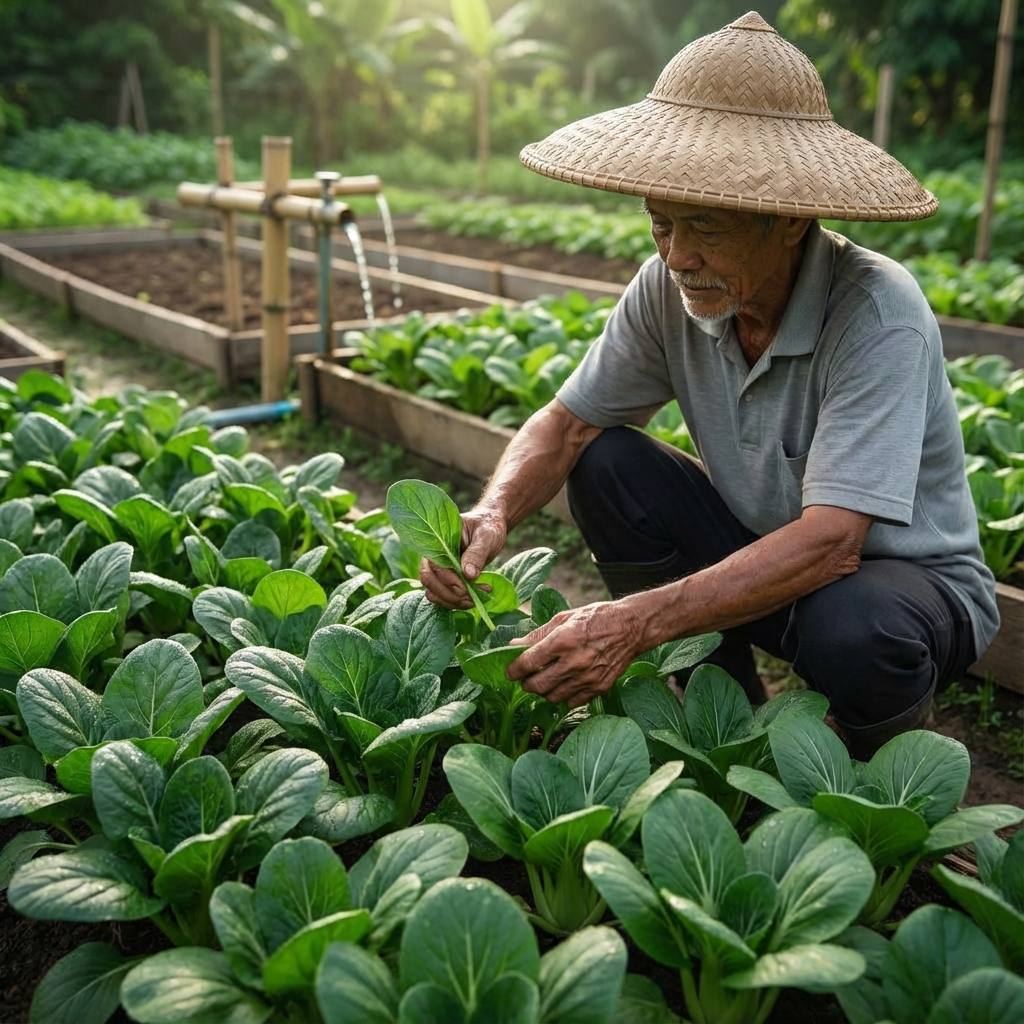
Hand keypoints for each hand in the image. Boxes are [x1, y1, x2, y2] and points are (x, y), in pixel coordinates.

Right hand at [420, 508, 506, 609]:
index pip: (433, 565)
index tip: (465, 588)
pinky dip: (457, 602)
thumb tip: (468, 574)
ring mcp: (438, 569)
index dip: (447, 580)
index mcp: (439, 541)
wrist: (490, 528)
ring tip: (476, 599)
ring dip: (453, 601)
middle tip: (471, 599)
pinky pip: (443, 596)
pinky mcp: (446, 580)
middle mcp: (434, 556)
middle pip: (428, 581)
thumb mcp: (486, 537)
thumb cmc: (487, 528)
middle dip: (448, 594)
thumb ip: (477, 553)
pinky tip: (476, 597)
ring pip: (434, 592)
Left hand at [506, 601, 642, 707]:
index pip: (528, 663)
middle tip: (526, 678)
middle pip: (537, 685)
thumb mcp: (565, 618)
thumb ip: (538, 635)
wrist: (631, 627)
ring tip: (545, 680)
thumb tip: (514, 646)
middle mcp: (574, 661)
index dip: (514, 670)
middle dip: (526, 684)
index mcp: (563, 640)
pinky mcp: (599, 687)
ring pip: (552, 697)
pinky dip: (563, 696)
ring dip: (543, 691)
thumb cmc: (596, 618)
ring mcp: (588, 677)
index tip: (510, 671)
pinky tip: (563, 685)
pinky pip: (572, 702)